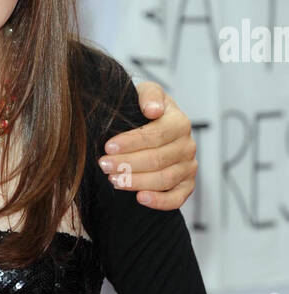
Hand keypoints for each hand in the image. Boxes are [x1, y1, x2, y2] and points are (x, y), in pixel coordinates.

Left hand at [100, 83, 196, 209]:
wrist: (152, 124)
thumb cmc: (145, 109)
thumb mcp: (146, 92)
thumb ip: (149, 95)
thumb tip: (153, 109)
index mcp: (180, 123)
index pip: (156, 135)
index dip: (131, 143)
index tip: (108, 147)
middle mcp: (187, 145)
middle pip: (158, 159)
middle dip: (128, 163)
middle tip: (104, 165)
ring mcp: (188, 166)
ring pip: (164, 179)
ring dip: (137, 181)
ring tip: (114, 180)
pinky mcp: (186, 185)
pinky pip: (177, 198)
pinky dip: (160, 201)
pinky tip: (140, 198)